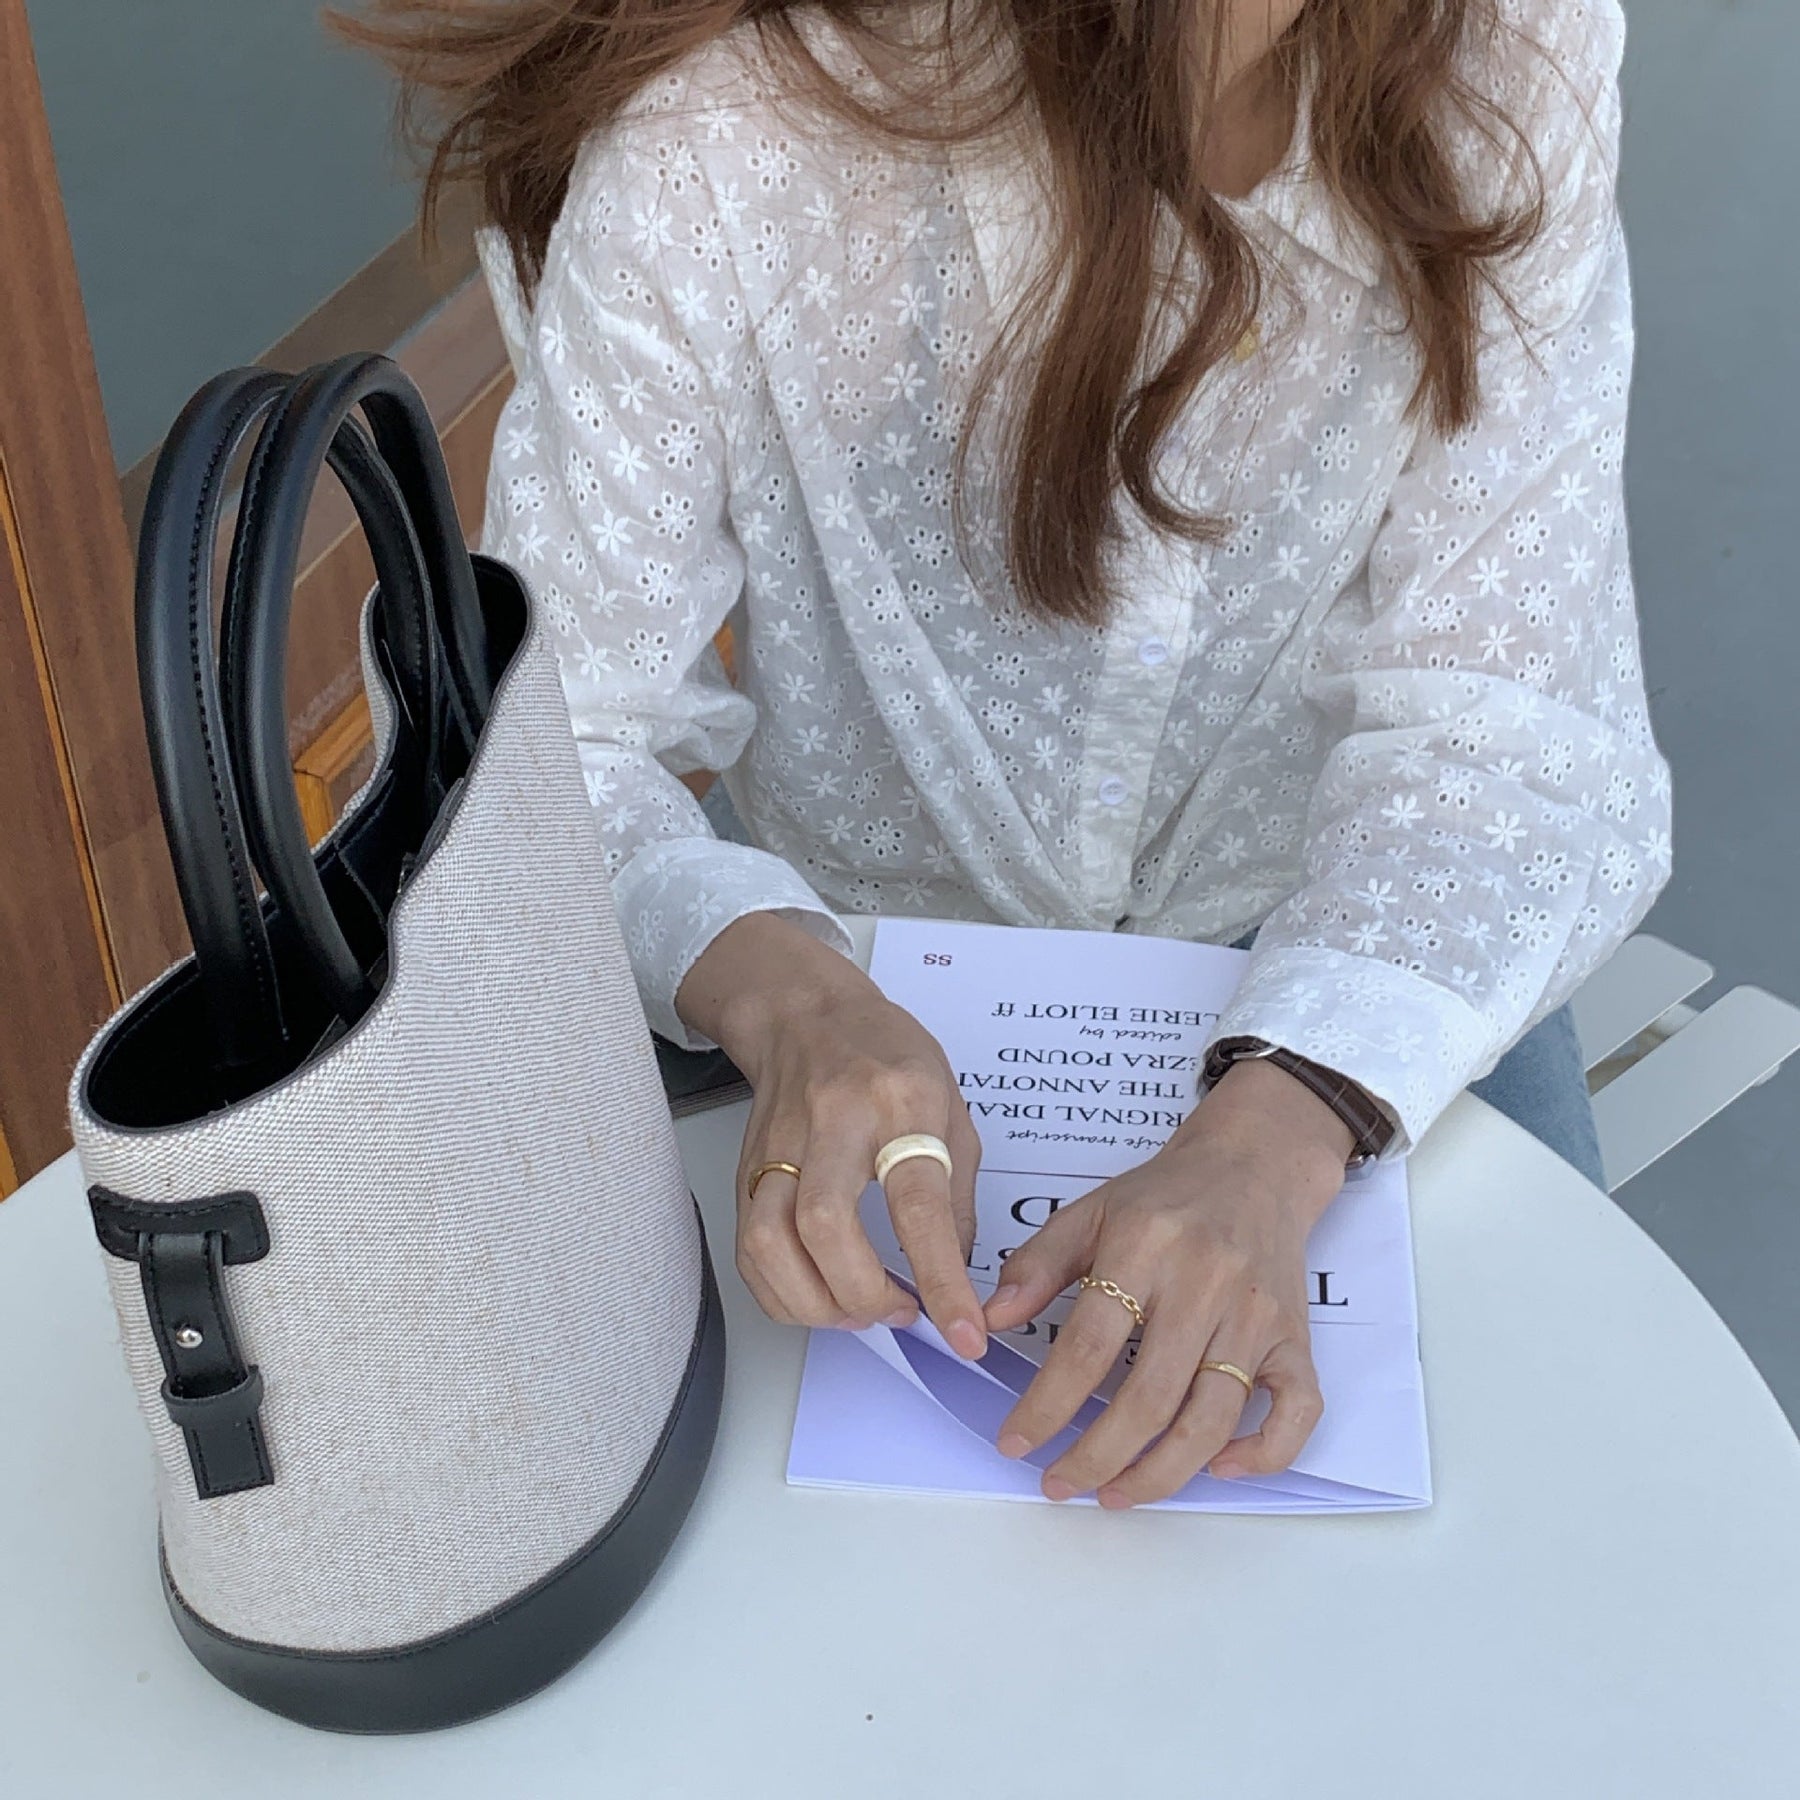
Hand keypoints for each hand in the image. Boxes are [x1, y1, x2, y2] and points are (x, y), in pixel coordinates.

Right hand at [675, 911, 987, 1354]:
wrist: (807, 1013)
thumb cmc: (887, 1054)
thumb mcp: (951, 1104)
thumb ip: (957, 1192)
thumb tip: (954, 1273)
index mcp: (902, 1102)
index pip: (919, 1204)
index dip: (941, 1279)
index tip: (964, 1334)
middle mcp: (834, 1121)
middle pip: (824, 1224)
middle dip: (862, 1294)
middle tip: (899, 1314)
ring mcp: (780, 1145)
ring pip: (770, 1241)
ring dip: (814, 1302)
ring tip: (857, 1313)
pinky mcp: (748, 1168)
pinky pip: (748, 1248)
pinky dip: (780, 1292)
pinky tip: (817, 1298)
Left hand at [982, 1058, 1354, 1506]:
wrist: (1254, 1165)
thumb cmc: (1165, 1196)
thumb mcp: (1090, 1210)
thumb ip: (1036, 1265)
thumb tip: (987, 1322)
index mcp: (1146, 1247)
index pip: (1089, 1346)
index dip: (1047, 1405)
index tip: (1015, 1443)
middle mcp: (1206, 1284)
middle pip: (1151, 1396)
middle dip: (1097, 1456)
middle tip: (1059, 1485)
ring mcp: (1258, 1316)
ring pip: (1214, 1418)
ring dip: (1161, 1473)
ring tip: (1114, 1494)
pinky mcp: (1297, 1338)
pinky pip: (1297, 1411)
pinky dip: (1264, 1453)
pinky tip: (1218, 1469)